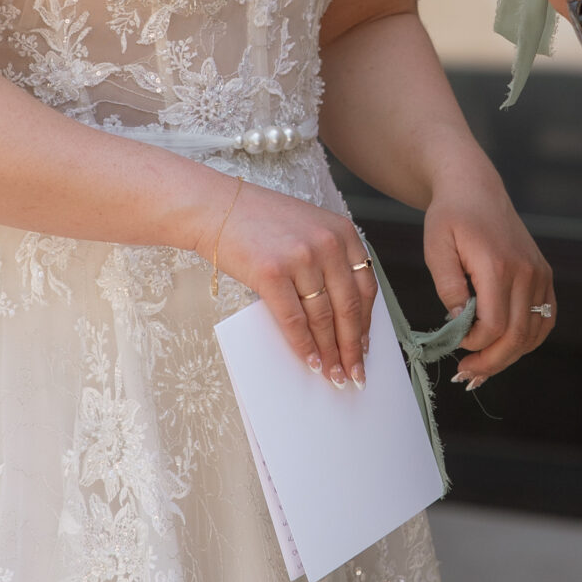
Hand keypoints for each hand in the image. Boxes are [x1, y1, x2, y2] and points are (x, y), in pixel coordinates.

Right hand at [209, 178, 380, 387]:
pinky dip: (304, 346)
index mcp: (342, 232)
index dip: (366, 323)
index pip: (365, 286)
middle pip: (349, 307)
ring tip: (334, 374)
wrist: (215, 207)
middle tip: (356, 373)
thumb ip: (329, 259)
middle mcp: (327, 243)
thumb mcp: (308, 228)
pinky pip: (294, 320)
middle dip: (352, 346)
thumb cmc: (258, 222)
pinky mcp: (272, 273)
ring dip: (330, 352)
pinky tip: (310, 362)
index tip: (365, 347)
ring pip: (323, 318)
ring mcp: (300, 258)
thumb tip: (340, 315)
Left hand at [421, 160, 556, 386]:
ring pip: (533, 333)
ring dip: (509, 356)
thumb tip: (460, 322)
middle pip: (517, 336)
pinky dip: (528, 340)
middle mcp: (527, 272)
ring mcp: (540, 274)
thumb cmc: (450, 217)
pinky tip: (506, 348)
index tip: (454, 342)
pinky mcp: (544, 276)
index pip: (494, 325)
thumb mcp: (436, 248)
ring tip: (483, 367)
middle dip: (491, 361)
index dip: (474, 344)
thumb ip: (448, 287)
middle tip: (466, 374)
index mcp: (499, 265)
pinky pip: (545, 319)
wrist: (476, 189)